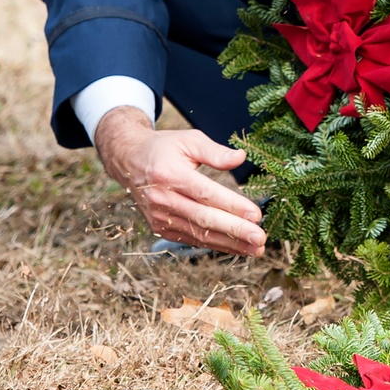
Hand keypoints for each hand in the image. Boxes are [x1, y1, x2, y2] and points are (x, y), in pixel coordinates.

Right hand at [95, 107, 265, 257]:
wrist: (129, 161)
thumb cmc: (164, 148)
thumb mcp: (188, 139)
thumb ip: (215, 151)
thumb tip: (241, 158)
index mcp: (170, 174)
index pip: (206, 194)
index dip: (232, 206)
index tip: (256, 215)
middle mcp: (163, 199)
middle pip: (204, 219)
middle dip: (234, 231)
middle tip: (260, 239)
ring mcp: (160, 217)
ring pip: (199, 234)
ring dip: (229, 244)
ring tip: (255, 249)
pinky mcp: (160, 228)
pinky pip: (191, 239)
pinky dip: (215, 244)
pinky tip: (237, 248)